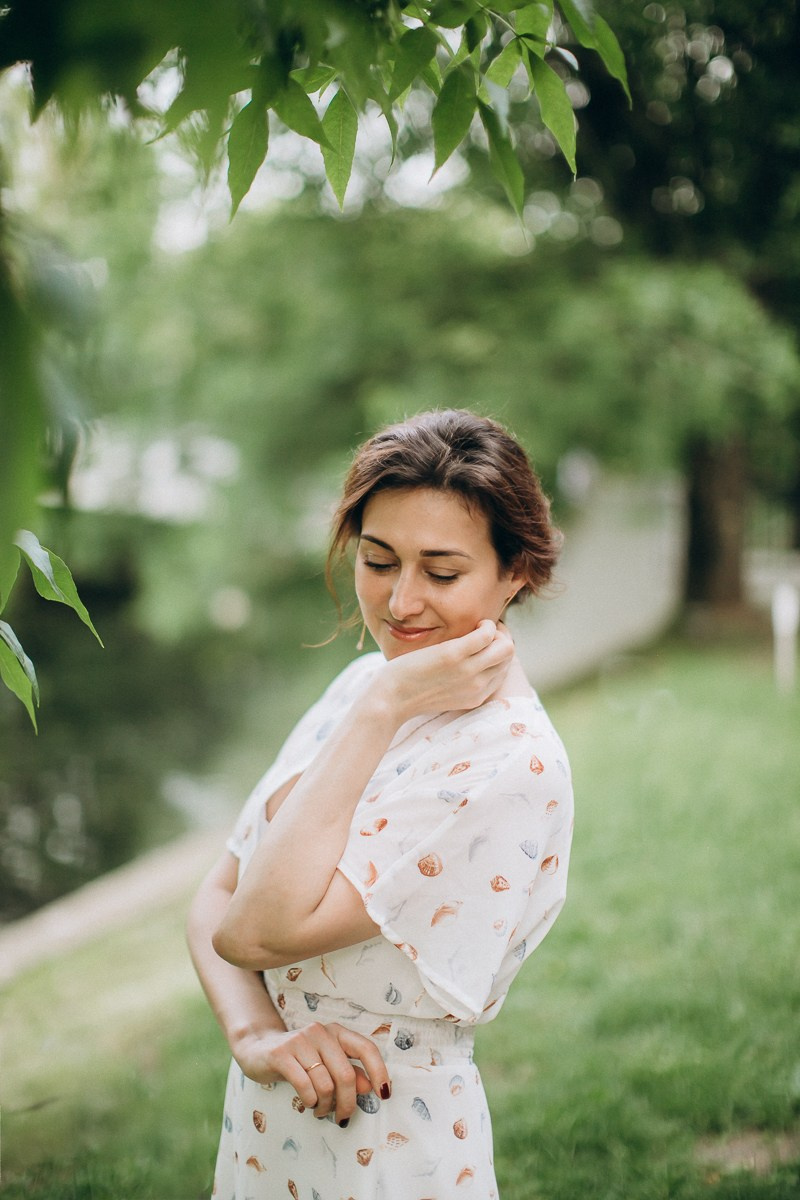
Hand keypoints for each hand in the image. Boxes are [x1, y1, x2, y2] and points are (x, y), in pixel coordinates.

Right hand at [232, 1021, 390, 1123]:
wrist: (258, 1049)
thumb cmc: (298, 1059)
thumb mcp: (325, 1064)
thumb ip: (348, 1072)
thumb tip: (369, 1086)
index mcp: (336, 1032)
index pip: (366, 1048)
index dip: (379, 1072)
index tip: (384, 1095)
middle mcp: (321, 1032)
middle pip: (346, 1075)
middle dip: (347, 1103)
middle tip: (342, 1117)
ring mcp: (300, 1041)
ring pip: (326, 1084)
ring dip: (325, 1106)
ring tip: (319, 1110)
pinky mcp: (282, 1054)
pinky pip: (305, 1086)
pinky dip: (310, 1101)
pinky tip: (307, 1103)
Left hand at [373, 619, 514, 721]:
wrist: (389, 699)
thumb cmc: (409, 692)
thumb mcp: (443, 693)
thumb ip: (459, 682)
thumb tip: (466, 661)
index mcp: (476, 696)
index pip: (503, 669)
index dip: (497, 650)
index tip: (483, 640)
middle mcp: (477, 686)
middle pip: (508, 656)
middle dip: (501, 637)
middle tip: (482, 629)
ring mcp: (467, 671)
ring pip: (506, 647)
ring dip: (496, 630)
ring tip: (479, 626)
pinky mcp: (454, 656)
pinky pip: (486, 635)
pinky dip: (486, 624)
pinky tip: (474, 623)